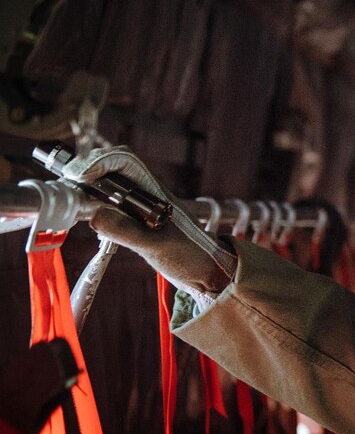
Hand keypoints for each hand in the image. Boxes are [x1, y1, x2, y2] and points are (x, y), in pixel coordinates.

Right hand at [62, 147, 236, 305]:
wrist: (205, 272)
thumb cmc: (190, 255)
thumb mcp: (157, 245)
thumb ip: (127, 231)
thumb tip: (95, 215)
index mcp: (154, 189)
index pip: (124, 160)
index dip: (100, 161)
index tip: (81, 175)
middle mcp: (143, 193)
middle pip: (110, 167)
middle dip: (88, 169)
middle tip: (70, 183)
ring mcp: (136, 206)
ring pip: (106, 185)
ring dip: (87, 187)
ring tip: (73, 197)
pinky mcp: (131, 221)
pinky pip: (106, 205)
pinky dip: (91, 205)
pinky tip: (87, 217)